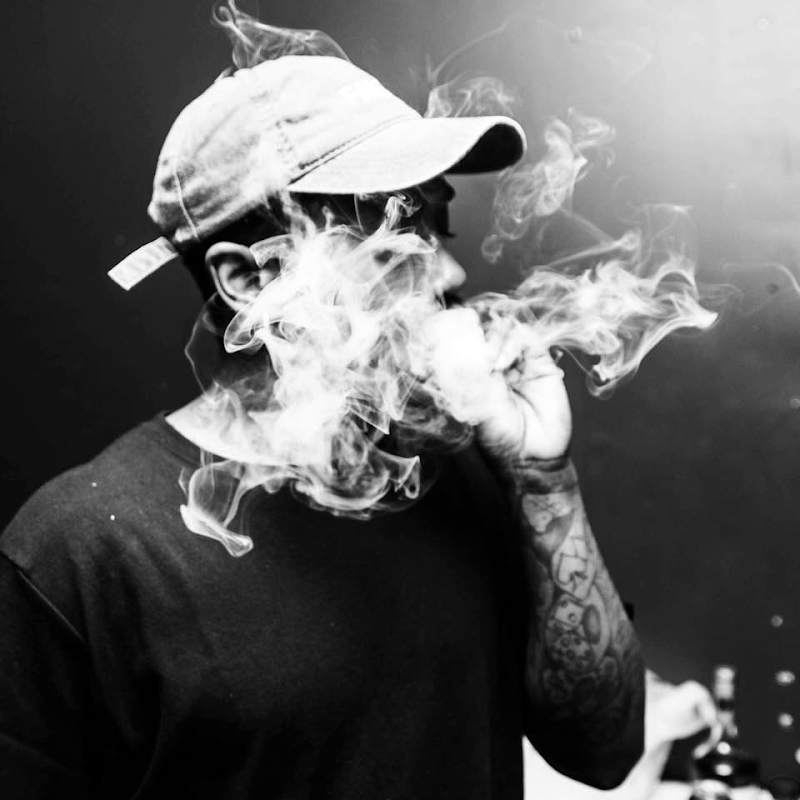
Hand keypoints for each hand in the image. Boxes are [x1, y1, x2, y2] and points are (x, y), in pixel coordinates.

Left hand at [423, 308, 572, 463]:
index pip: (455, 339)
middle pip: (478, 325)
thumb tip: (441, 353)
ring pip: (500, 325)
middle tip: (466, 340)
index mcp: (469, 370)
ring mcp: (514, 359)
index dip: (443, 332)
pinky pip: (524, 335)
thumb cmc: (499, 438)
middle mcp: (490, 361)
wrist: (534, 456)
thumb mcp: (469, 406)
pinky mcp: (538, 360)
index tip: (433, 340)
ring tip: (490, 361)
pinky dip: (511, 342)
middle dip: (467, 326)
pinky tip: (505, 363)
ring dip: (491, 336)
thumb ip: (459, 379)